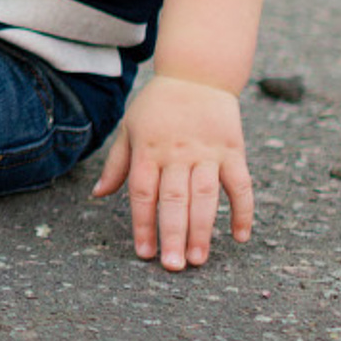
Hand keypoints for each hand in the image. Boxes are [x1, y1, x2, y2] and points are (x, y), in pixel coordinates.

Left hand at [92, 74, 252, 270]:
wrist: (196, 73)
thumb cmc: (157, 105)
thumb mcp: (130, 127)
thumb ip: (117, 163)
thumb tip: (98, 195)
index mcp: (149, 148)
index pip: (143, 192)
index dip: (142, 223)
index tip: (144, 253)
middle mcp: (177, 152)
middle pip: (174, 198)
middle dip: (173, 234)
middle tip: (174, 267)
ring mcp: (207, 152)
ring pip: (206, 196)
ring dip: (203, 229)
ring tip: (199, 260)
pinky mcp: (233, 150)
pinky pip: (241, 185)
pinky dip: (243, 211)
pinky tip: (240, 237)